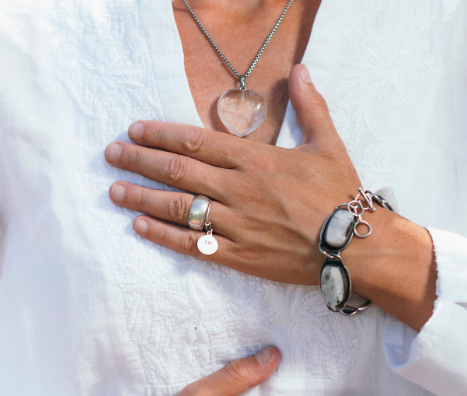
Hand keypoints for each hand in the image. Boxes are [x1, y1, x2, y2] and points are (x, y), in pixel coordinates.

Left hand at [105, 64, 436, 330]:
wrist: (355, 246)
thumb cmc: (341, 195)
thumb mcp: (328, 144)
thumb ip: (309, 106)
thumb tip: (300, 69)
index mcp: (254, 160)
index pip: (195, 141)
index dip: (160, 134)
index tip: (134, 129)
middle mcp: (237, 190)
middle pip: (177, 171)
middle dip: (139, 161)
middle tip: (111, 155)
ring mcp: (234, 224)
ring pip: (177, 207)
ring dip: (141, 197)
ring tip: (114, 191)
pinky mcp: (237, 255)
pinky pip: (192, 244)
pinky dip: (164, 235)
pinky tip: (140, 227)